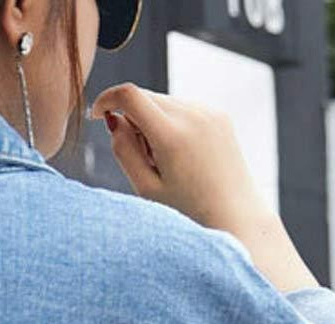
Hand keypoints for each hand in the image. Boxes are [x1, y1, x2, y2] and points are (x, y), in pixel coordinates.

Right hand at [89, 82, 273, 237]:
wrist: (236, 217)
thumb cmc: (189, 213)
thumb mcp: (147, 189)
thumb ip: (124, 151)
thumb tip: (115, 121)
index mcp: (171, 136)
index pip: (129, 95)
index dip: (106, 99)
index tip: (98, 116)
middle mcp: (192, 115)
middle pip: (145, 97)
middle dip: (132, 119)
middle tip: (141, 158)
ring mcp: (209, 112)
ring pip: (163, 102)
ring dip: (153, 123)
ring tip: (165, 163)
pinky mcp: (219, 115)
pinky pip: (183, 109)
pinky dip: (172, 125)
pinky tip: (182, 158)